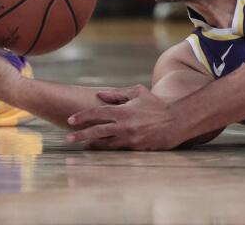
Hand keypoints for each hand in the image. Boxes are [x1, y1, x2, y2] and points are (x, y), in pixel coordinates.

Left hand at [66, 85, 185, 150]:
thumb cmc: (157, 105)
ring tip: (81, 148)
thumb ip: (118, 94)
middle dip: (80, 135)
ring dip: (91, 146)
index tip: (71, 120)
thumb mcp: (139, 93)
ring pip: (105, 144)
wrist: (176, 121)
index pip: (98, 112)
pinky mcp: (135, 148)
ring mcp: (130, 138)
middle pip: (97, 131)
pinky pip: (117, 151)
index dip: (83, 116)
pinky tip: (99, 152)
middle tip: (68, 138)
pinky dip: (106, 151)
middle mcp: (124, 125)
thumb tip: (100, 95)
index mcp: (124, 110)